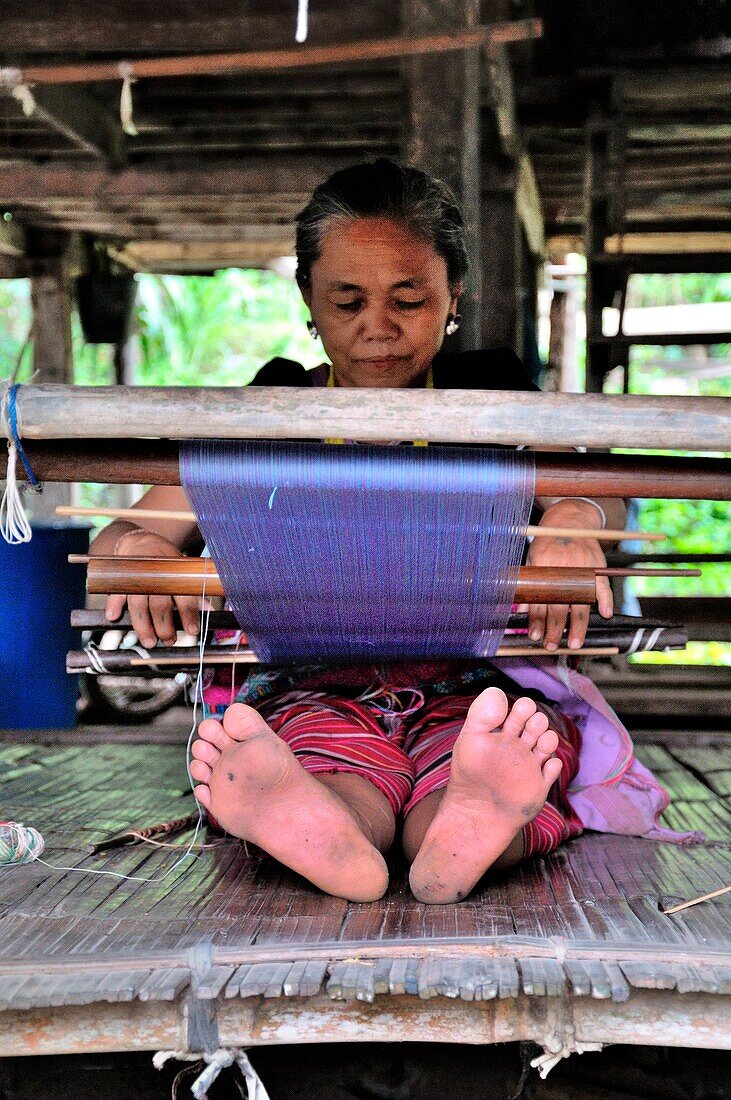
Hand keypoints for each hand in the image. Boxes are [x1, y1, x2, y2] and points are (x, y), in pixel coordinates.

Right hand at [104, 529, 206, 648]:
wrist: (144, 543)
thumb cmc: (166, 563)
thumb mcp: (183, 574)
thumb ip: (194, 594)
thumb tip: (209, 611)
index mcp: (173, 575)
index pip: (183, 597)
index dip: (189, 614)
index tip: (193, 630)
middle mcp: (155, 577)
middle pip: (159, 604)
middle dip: (164, 626)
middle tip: (169, 640)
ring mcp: (137, 578)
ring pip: (138, 604)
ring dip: (142, 625)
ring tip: (149, 641)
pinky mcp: (121, 580)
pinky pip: (116, 594)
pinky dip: (113, 605)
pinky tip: (113, 617)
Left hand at [523, 532, 612, 650]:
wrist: (570, 521)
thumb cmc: (548, 543)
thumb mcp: (532, 558)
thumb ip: (528, 582)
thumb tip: (520, 608)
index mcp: (543, 566)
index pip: (539, 601)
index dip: (536, 621)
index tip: (534, 636)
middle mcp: (563, 569)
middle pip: (559, 607)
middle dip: (554, 630)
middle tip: (552, 646)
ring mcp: (582, 568)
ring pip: (580, 604)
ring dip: (577, 626)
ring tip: (575, 643)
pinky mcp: (597, 567)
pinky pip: (604, 587)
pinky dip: (606, 601)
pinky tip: (605, 615)